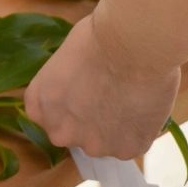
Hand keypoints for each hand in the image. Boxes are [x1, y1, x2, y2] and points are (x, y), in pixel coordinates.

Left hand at [24, 14, 179, 159]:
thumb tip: (85, 85)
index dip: (72, 103)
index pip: (51, 116)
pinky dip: (141, 129)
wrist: (133, 44)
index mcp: (40, 105)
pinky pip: (133, 143)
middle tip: (113, 94)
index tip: (88, 89)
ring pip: (107, 141)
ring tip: (134, 97)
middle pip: (76, 133)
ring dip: (117, 127)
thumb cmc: (99, 36)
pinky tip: (147, 104)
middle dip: (92, 120)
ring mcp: (94, 145)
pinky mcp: (126, 150)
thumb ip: (69, 84)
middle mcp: (60, 132)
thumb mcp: (67, 58)